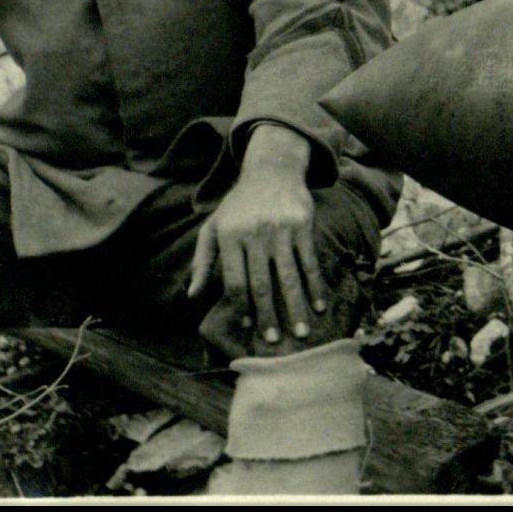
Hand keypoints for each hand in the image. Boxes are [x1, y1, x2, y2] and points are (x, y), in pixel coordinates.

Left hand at [188, 124, 328, 346]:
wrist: (272, 169)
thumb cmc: (239, 205)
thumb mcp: (213, 227)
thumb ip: (202, 261)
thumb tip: (193, 296)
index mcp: (230, 237)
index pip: (234, 281)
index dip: (241, 307)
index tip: (247, 328)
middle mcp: (255, 234)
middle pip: (262, 283)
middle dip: (269, 316)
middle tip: (274, 342)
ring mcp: (281, 229)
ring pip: (289, 276)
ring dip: (296, 307)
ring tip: (302, 332)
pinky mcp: (302, 226)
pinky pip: (309, 261)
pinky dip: (315, 286)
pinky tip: (319, 305)